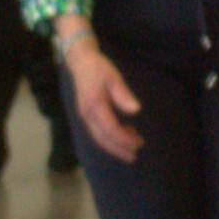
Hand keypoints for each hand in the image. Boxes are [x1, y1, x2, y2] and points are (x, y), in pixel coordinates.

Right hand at [62, 35, 137, 163]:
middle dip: (119, 149)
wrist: (80, 62)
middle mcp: (87, 115)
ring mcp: (84, 116)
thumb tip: (136, 110)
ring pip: (98, 138)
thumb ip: (123, 95)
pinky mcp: (85, 116)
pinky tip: (122, 134)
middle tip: (135, 155)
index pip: (111, 129)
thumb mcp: (114, 77)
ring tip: (131, 148)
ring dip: (114, 146)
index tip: (139, 144)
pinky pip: (96, 133)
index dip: (125, 139)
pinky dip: (109, 138)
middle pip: (103, 139)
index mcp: (95, 105)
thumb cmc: (99, 68)